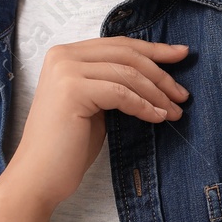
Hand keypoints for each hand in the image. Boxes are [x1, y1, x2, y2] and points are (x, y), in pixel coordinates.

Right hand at [8, 38, 189, 208]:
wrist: (38, 177)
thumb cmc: (68, 146)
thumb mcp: (94, 104)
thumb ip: (113, 82)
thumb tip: (155, 74)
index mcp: (65, 54)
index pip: (118, 44)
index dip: (153, 49)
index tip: (181, 55)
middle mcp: (63, 56)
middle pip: (126, 54)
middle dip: (160, 72)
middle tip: (182, 94)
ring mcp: (65, 70)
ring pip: (127, 73)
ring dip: (157, 93)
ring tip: (174, 111)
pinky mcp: (72, 90)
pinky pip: (121, 93)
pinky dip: (144, 106)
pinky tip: (157, 118)